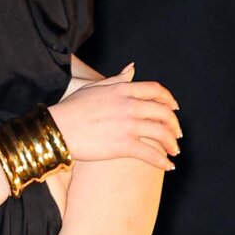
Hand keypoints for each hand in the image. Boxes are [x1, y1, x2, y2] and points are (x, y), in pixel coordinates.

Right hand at [49, 65, 179, 173]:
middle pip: (163, 112)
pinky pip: (151, 153)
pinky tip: (168, 166)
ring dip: (172, 144)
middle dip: (174, 125)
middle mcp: (129, 105)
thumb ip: (117, 79)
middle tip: (177, 135)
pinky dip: (163, 161)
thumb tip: (132, 68)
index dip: (169, 99)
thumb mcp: (95, 87)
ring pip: (161, 133)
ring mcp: (127, 125)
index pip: (155, 90)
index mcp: (123, 89)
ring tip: (174, 152)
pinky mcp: (123, 145)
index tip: (175, 108)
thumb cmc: (71, 109)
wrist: (56, 129)